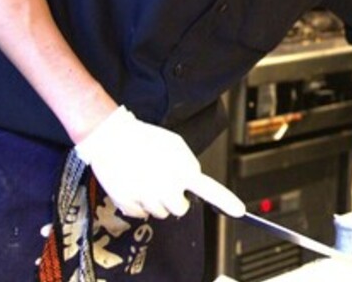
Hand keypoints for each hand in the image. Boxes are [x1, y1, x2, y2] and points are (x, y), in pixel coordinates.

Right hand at [74, 106, 245, 218]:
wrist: (111, 137)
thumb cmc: (144, 139)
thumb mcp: (174, 145)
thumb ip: (187, 165)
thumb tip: (191, 181)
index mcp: (182, 169)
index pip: (210, 188)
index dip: (226, 201)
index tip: (240, 211)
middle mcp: (167, 186)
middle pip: (179, 209)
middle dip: (175, 201)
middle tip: (164, 186)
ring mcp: (148, 197)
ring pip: (159, 213)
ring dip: (155, 201)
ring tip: (145, 180)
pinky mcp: (129, 203)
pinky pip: (139, 213)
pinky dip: (136, 203)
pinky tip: (133, 185)